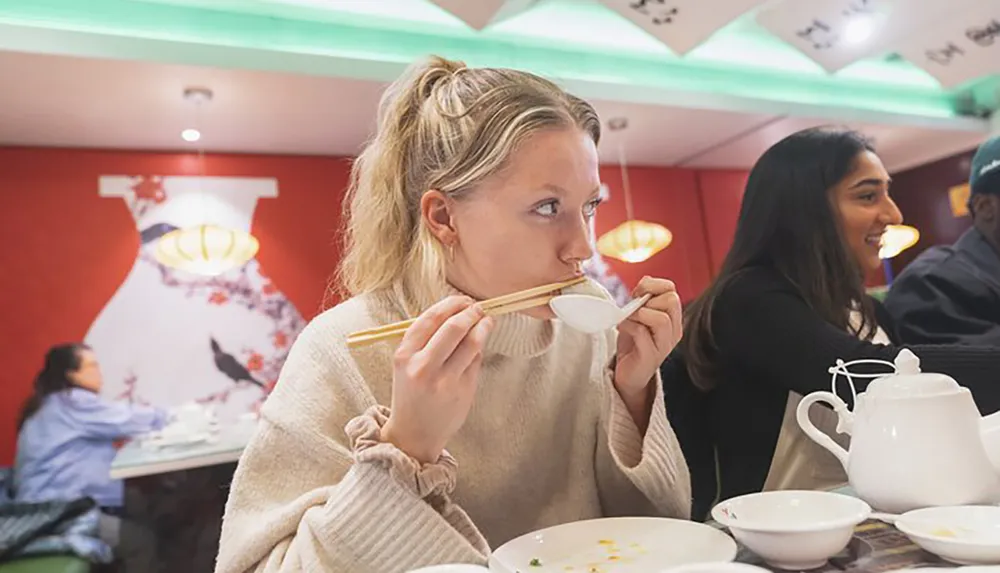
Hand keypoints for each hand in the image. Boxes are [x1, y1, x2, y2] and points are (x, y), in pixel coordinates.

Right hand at [382, 296, 493, 463]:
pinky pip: (476, 361)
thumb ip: (425, 339)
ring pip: (472, 343)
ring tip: (487, 320)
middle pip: (453, 327)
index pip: (430, 319)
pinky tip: (478, 344)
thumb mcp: (407, 364)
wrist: (414, 434)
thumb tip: (456, 310)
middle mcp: (423, 367)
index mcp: (404, 356)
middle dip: (470, 312)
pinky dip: (479, 348)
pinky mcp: (463, 391)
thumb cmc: (412, 393)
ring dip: (483, 326)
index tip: (461, 300)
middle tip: (478, 308)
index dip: (449, 304)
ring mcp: (445, 381)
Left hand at [614, 277, 682, 421]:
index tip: (638, 291)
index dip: (654, 285)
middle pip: (671, 301)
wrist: (628, 376)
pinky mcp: (650, 356)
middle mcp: (673, 332)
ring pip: (661, 318)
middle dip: (648, 299)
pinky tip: (620, 327)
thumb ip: (643, 299)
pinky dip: (628, 325)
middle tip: (633, 308)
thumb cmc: (633, 345)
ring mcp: (664, 345)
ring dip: (640, 313)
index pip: (672, 291)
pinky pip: (642, 333)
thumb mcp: (638, 317)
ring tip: (628, 319)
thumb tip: (647, 279)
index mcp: (672, 319)